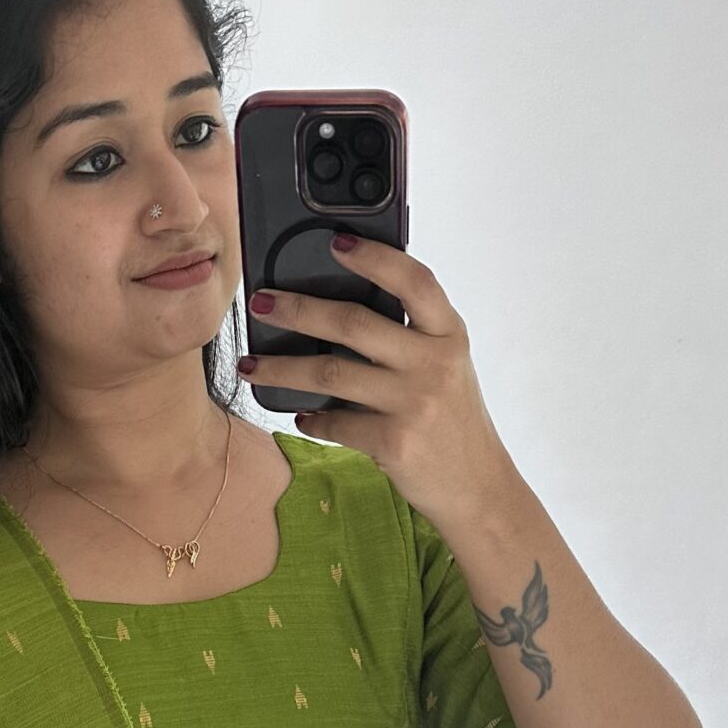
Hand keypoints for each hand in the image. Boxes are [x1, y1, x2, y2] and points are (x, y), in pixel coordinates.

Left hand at [240, 235, 516, 538]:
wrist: (477, 486)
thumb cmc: (452, 419)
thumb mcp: (446, 365)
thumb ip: (411, 335)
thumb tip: (343, 305)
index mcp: (448, 333)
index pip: (413, 281)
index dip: (374, 257)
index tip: (335, 242)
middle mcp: (433, 363)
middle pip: (353, 324)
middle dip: (299, 310)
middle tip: (262, 303)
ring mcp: (413, 404)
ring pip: (329, 375)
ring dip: (281, 369)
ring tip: (250, 365)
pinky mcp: (393, 443)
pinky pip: (335, 424)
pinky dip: (312, 419)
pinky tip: (300, 416)